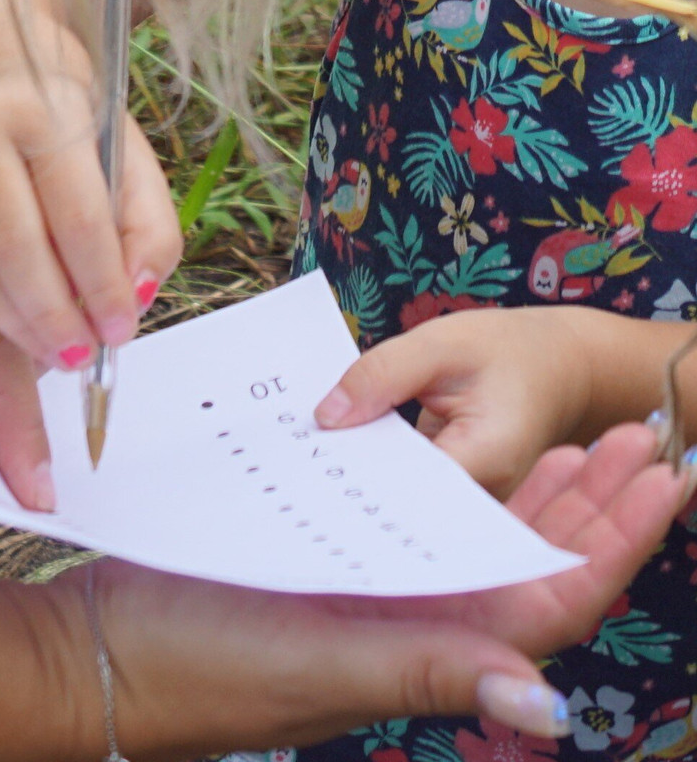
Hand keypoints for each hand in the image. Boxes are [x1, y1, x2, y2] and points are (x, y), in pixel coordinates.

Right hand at [0, 73, 181, 372]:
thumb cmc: (73, 129)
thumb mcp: (132, 164)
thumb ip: (150, 231)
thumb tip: (138, 294)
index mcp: (45, 113)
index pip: (77, 215)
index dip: (101, 284)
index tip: (121, 328)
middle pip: (15, 246)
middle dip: (55, 316)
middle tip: (85, 354)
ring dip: (22, 325)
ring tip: (62, 353)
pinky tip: (27, 329)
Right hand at [62, 423, 685, 756]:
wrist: (104, 653)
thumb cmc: (202, 664)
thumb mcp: (318, 662)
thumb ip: (429, 668)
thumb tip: (553, 705)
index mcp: (424, 650)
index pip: (548, 600)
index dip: (613, 541)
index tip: (661, 475)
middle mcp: (407, 625)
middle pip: (523, 565)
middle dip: (589, 504)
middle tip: (634, 437)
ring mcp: (366, 595)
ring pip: (473, 541)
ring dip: (529, 492)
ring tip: (577, 440)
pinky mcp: (322, 568)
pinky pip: (407, 526)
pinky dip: (445, 489)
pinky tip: (458, 456)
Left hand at [314, 307, 593, 497]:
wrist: (563, 367)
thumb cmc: (512, 351)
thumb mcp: (445, 343)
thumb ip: (385, 374)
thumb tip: (325, 417)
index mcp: (485, 460)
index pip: (403, 487)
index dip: (349, 479)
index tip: (296, 466)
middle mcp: (477, 498)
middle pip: (393, 499)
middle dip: (341, 478)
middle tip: (281, 461)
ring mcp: (464, 501)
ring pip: (393, 494)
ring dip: (352, 470)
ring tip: (293, 455)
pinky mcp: (450, 492)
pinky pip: (401, 483)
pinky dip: (370, 462)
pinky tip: (329, 446)